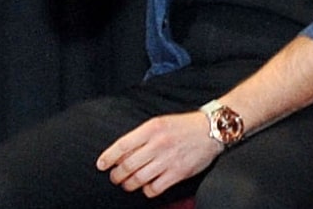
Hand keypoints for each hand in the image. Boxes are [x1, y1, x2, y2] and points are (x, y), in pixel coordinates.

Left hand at [96, 111, 222, 198]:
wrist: (211, 129)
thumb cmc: (184, 125)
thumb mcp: (161, 122)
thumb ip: (142, 135)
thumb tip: (122, 152)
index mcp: (152, 127)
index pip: (123, 145)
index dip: (109, 157)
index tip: (101, 164)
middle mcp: (159, 143)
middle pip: (128, 165)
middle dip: (117, 175)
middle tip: (115, 177)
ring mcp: (168, 159)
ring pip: (138, 179)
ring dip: (129, 184)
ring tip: (128, 183)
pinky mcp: (178, 173)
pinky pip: (154, 188)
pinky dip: (147, 190)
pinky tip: (147, 186)